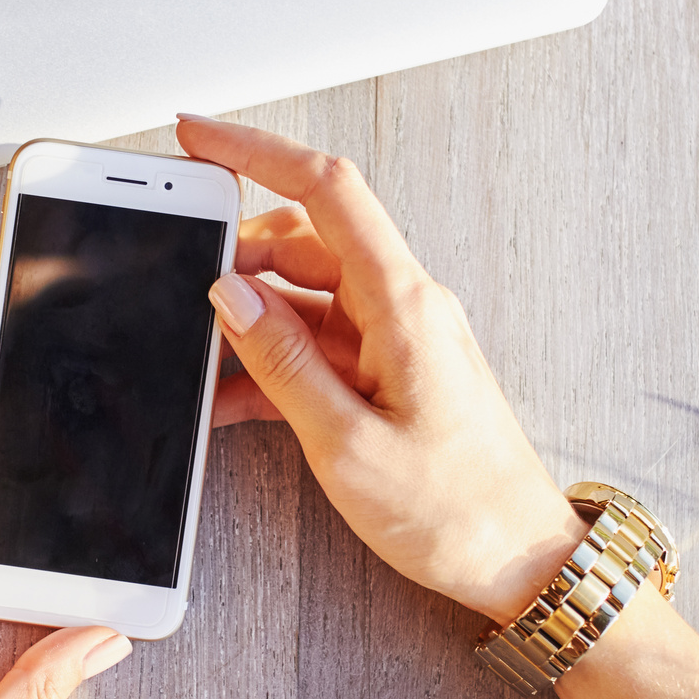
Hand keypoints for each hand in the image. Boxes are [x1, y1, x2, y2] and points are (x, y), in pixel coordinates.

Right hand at [178, 117, 585, 624]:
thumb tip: (229, 296)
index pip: (326, 191)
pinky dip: (273, 357)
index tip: (197, 137)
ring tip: (201, 357)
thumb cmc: (454, 512)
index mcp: (403, 306)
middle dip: (235, 253)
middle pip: (305, 240)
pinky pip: (320, 341)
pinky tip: (233, 393)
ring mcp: (398, 337)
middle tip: (178, 282)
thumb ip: (281, 364)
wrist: (520, 562)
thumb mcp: (346, 445)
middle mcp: (404, 306)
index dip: (256, 151)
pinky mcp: (392, 370)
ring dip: (249, 316)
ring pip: (305, 293)